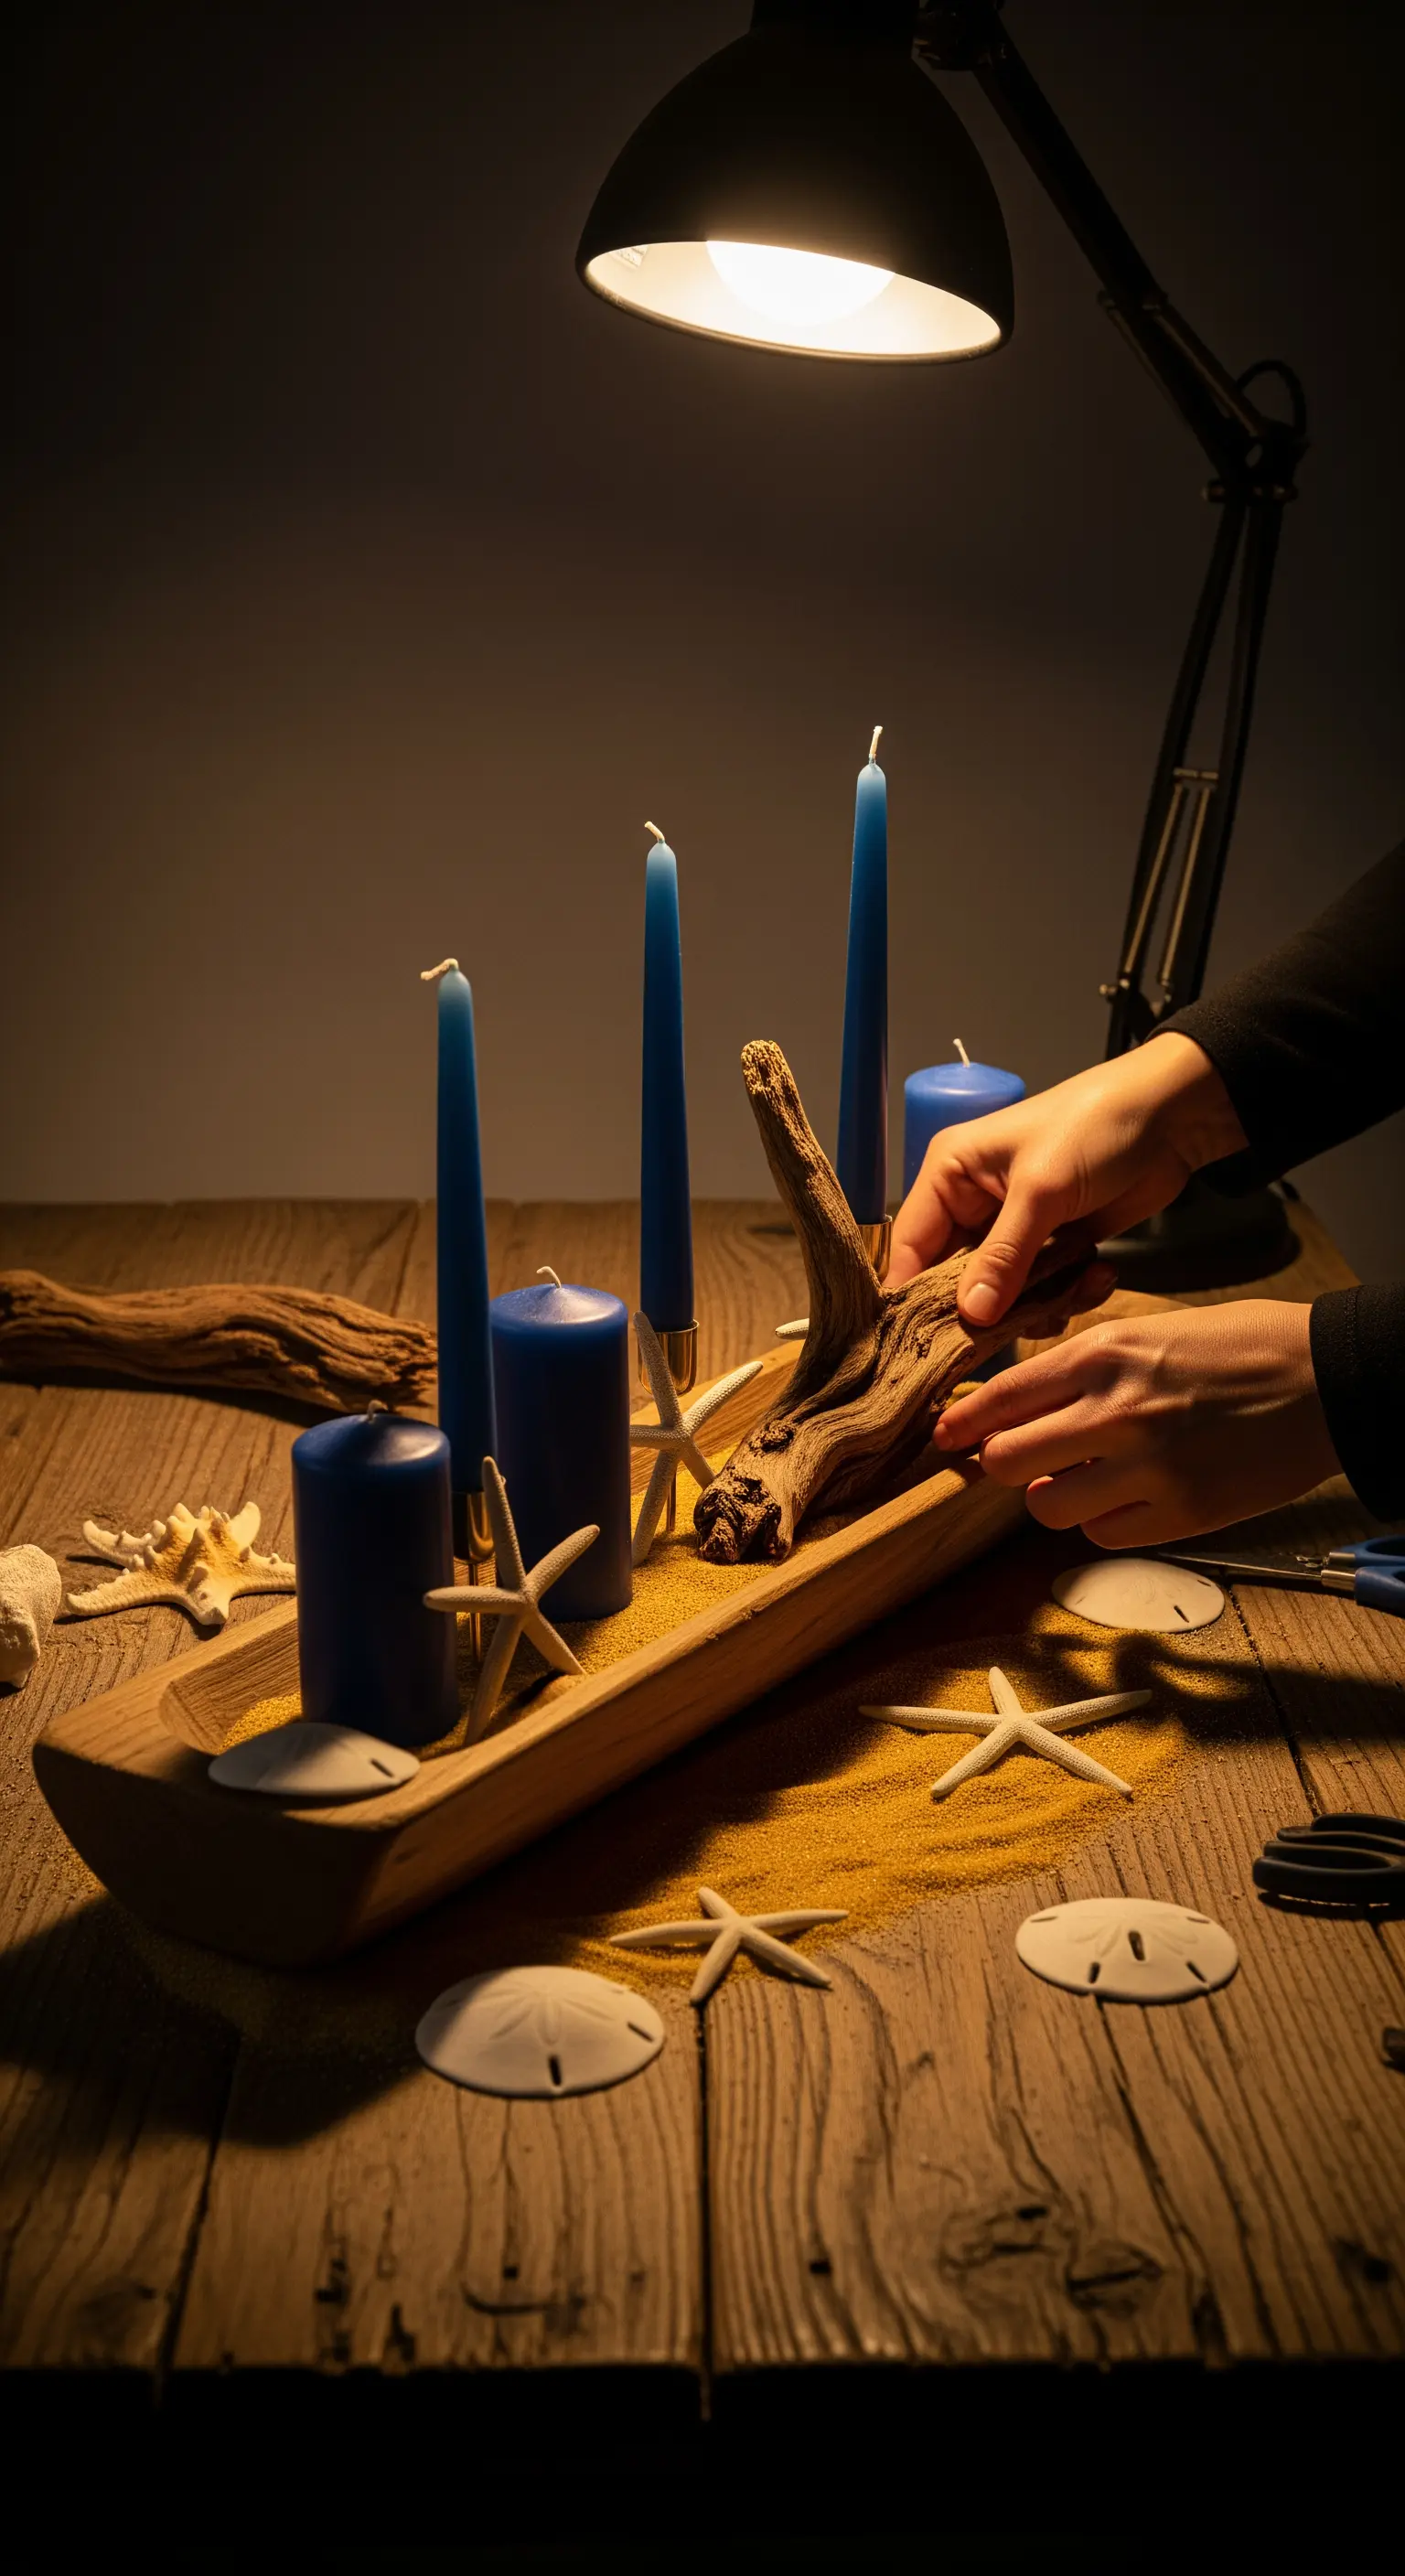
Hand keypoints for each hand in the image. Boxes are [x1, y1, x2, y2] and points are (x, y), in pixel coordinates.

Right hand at [888, 1033, 1246, 1324]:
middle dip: (986, 1308)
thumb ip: (1003, 1257)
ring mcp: (1014, 1226)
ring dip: (1035, 1304)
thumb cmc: (1093, 1129)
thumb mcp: (1041, 1191)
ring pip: (1002, 1293)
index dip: (914, 1298)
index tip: (925, 1348)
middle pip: (954, 1280)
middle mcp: (972, 1203)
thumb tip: (971, 1317)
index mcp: (949, 1175)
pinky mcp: (1054, 1243)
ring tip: (1072, 1291)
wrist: (1172, 1115)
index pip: (910, 1249)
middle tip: (1014, 1332)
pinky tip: (1097, 1277)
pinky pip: (1041, 1289)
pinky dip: (1065, 1294)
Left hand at [933, 1301, 1338, 1548]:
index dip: (963, 1422)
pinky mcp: (1180, 1515)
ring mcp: (1148, 1470)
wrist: (1325, 1381)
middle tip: (1015, 1460)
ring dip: (1055, 1496)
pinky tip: (1131, 1495)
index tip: (946, 1435)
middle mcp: (1115, 1414)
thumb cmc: (1240, 1347)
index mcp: (1104, 1357)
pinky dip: (1105, 1521)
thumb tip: (1020, 1401)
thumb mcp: (1149, 1328)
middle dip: (1001, 1464)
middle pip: (1006, 1463)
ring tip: (1084, 1476)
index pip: (1002, 1398)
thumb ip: (1083, 1365)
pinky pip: (1103, 1535)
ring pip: (1048, 1509)